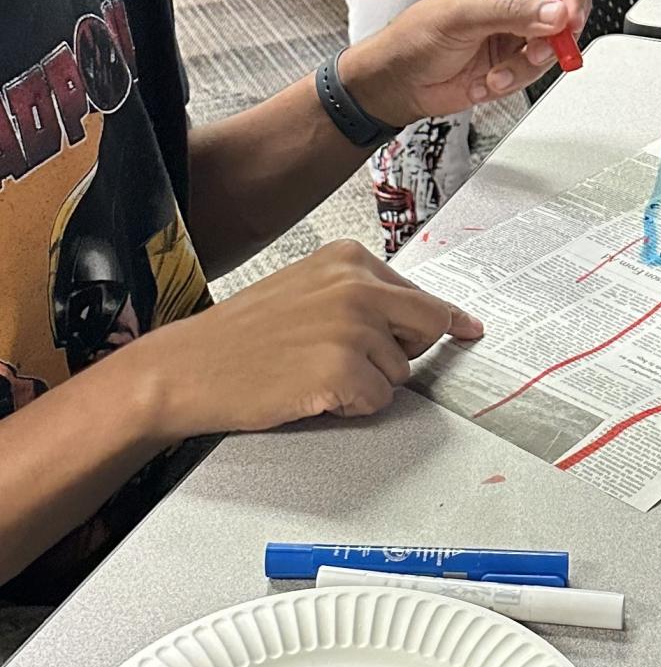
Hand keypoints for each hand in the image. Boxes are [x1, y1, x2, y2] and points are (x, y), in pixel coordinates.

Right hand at [135, 241, 481, 440]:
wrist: (186, 367)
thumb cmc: (241, 337)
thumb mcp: (305, 291)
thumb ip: (360, 298)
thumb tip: (422, 319)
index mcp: (349, 260)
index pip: (423, 297)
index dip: (446, 321)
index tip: (469, 329)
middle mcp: (357, 286)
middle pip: (427, 330)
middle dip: (400, 354)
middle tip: (348, 361)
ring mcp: (352, 327)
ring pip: (400, 374)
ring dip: (366, 384)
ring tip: (312, 372)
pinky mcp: (342, 369)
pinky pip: (377, 401)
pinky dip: (350, 406)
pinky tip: (311, 391)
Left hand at [339, 0, 590, 124]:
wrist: (404, 81)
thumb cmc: (418, 35)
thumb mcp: (464, 16)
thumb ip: (513, 13)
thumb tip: (554, 12)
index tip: (569, 15)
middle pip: (565, 9)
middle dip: (553, 36)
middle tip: (537, 50)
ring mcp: (519, 31)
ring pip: (553, 47)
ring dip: (525, 65)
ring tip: (498, 71)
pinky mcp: (516, 61)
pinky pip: (536, 72)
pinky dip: (515, 80)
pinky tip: (490, 80)